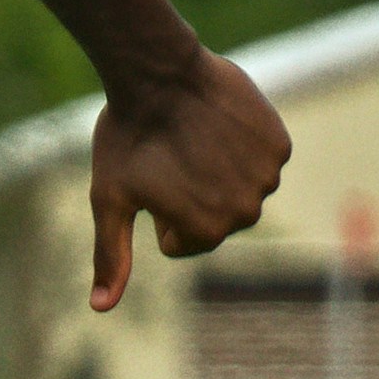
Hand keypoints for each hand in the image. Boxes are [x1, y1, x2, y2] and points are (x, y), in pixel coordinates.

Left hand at [90, 57, 288, 308]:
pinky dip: (243, 146)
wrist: (156, 71)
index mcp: (206, 231)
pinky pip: (261, 157)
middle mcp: (245, 211)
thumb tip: (100, 307)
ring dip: (220, 171)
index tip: (151, 178)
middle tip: (172, 156)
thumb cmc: (126, 137)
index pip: (185, 240)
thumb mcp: (109, 199)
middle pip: (217, 217)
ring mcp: (266, 176)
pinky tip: (216, 124)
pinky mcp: (279, 144)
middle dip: (194, 195)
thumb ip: (111, 256)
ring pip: (241, 187)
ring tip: (193, 139)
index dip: (161, 211)